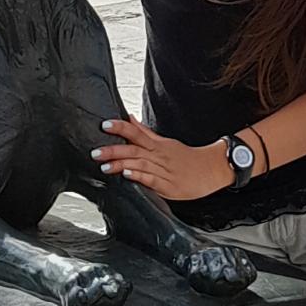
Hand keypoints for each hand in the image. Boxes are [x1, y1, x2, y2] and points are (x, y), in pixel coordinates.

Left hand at [91, 116, 232, 200]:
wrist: (211, 169)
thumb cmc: (186, 156)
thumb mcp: (165, 142)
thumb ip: (145, 133)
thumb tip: (129, 119)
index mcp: (157, 144)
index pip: (136, 132)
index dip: (120, 127)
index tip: (104, 125)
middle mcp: (159, 155)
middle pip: (133, 149)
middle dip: (113, 150)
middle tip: (94, 152)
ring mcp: (163, 170)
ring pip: (139, 164)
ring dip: (121, 164)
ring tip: (104, 166)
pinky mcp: (168, 186)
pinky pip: (152, 180)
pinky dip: (139, 177)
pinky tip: (127, 175)